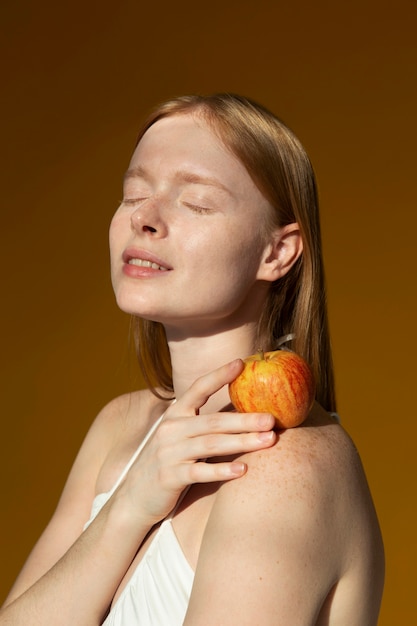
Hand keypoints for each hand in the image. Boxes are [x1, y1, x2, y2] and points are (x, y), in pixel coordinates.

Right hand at [117, 359, 276, 525]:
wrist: (134, 497)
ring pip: (210, 444)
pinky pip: (199, 472)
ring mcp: (168, 453)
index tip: (241, 363)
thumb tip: (239, 411)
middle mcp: (170, 429)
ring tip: (269, 440)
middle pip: (213, 421)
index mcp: (174, 414)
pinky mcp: (169, 477)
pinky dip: (221, 471)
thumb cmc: (167, 463)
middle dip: (245, 419)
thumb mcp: (179, 436)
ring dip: (242, 442)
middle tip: (272, 418)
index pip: (198, 388)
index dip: (219, 375)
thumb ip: (201, 423)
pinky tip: (243, 470)